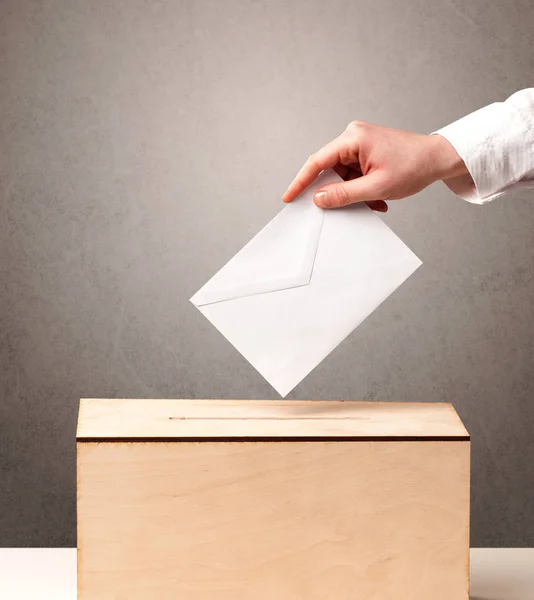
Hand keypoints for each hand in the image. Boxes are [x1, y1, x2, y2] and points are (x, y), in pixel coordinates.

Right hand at [282, 121, 468, 210]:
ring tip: (372, 203)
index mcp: (353, 139)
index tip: (289, 197)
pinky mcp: (367, 151)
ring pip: (342, 175)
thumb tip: (319, 198)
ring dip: (353, 193)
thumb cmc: (414, 167)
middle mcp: (353, 136)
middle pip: (329, 168)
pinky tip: (375, 198)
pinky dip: (361, 188)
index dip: (300, 181)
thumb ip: (344, 194)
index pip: (317, 161)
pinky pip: (354, 173)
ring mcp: (361, 143)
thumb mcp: (376, 187)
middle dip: (335, 191)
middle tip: (336, 209)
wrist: (439, 158)